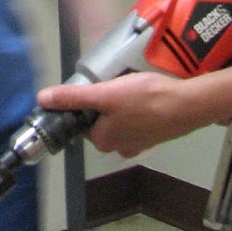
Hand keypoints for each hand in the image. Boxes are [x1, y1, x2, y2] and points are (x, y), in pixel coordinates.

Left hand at [36, 70, 208, 158]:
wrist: (189, 105)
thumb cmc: (146, 99)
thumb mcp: (105, 94)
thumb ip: (73, 97)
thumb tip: (42, 99)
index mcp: (102, 141)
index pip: (81, 119)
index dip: (85, 101)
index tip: (96, 85)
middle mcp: (118, 147)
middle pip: (100, 119)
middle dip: (106, 100)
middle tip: (117, 83)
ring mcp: (139, 143)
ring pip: (120, 118)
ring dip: (122, 103)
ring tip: (132, 86)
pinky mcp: (155, 135)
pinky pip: (138, 118)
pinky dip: (139, 107)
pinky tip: (146, 94)